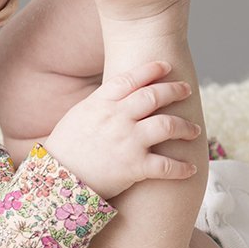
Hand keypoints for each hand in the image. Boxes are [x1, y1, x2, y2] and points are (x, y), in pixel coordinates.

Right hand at [40, 61, 201, 199]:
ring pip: (168, 125)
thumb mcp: (77, 117)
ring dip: (186, 127)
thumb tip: (117, 96)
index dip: (151, 69)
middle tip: (186, 90)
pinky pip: (167, 166)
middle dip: (174, 90)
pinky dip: (182, 168)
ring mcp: (128, 142)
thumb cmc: (64, 150)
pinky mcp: (135, 167)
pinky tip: (190, 169)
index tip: (165, 66)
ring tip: (193, 130)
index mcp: (100, 104)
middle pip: (154, 96)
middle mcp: (117, 119)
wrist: (55, 181)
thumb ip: (99, 105)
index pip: (131, 79)